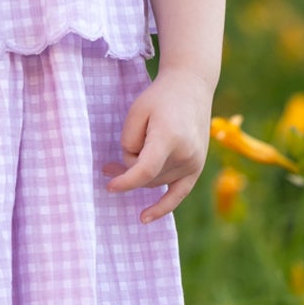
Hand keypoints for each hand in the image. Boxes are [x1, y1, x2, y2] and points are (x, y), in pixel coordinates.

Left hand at [101, 66, 213, 223]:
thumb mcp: (136, 112)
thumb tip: (131, 167)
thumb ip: (130, 142)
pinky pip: (179, 194)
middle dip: (128, 169)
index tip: (109, 186)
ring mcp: (194, 162)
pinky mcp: (197, 167)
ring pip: (157, 181)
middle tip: (106, 166)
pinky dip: (163, 206)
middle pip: (148, 175)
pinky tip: (144, 218)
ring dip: (140, 174)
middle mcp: (186, 154)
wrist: (191, 86)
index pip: (145, 170)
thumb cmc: (159, 97)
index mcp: (170, 138)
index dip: (125, 181)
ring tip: (122, 161)